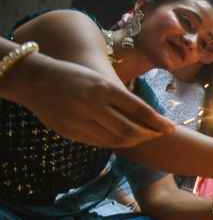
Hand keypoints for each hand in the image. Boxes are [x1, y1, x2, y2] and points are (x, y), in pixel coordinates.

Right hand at [23, 59, 174, 147]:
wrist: (34, 79)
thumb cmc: (73, 76)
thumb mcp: (98, 79)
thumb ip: (118, 98)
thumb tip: (146, 118)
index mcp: (104, 87)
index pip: (139, 109)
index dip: (158, 122)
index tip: (171, 128)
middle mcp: (93, 104)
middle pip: (130, 129)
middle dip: (149, 135)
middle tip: (160, 135)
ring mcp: (80, 119)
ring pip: (116, 140)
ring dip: (134, 141)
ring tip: (144, 138)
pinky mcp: (70, 131)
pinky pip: (98, 143)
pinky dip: (114, 143)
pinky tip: (122, 140)